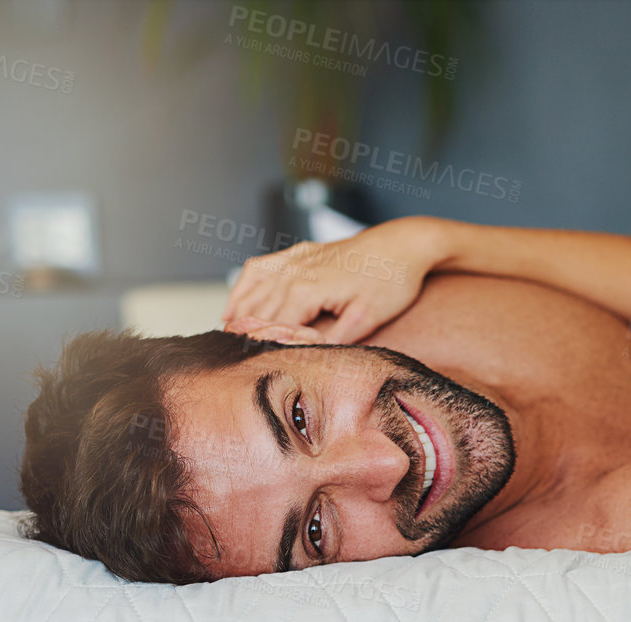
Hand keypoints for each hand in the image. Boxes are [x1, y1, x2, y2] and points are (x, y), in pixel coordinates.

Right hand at [220, 218, 441, 344]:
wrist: (403, 245)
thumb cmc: (391, 282)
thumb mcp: (366, 320)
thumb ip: (330, 340)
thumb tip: (302, 354)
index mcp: (308, 289)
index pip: (271, 326)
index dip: (260, 347)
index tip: (248, 367)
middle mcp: (295, 270)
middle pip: (256, 309)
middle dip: (243, 334)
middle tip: (230, 361)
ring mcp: (295, 258)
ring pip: (252, 288)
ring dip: (237, 314)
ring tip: (227, 341)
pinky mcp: (300, 252)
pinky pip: (260, 268)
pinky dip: (243, 286)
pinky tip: (234, 305)